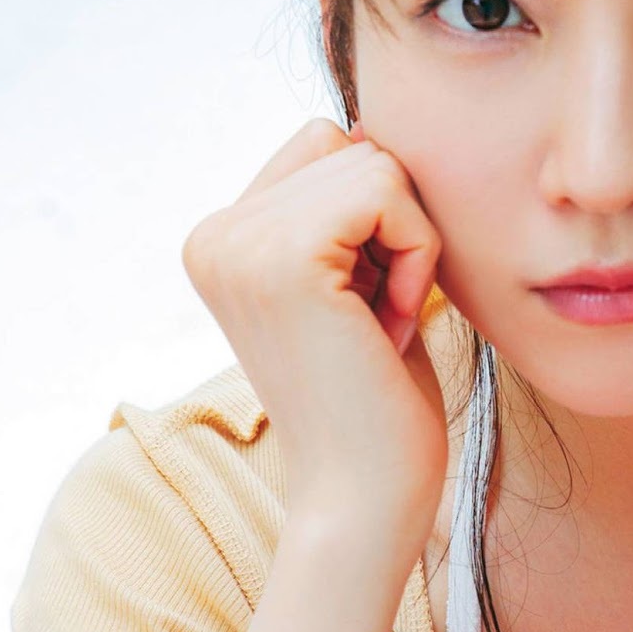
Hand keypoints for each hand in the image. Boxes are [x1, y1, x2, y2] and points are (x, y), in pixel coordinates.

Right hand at [181, 118, 447, 557]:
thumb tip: (374, 130)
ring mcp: (239, 242)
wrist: (365, 501)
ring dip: (410, 247)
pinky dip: (418, 257)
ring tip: (384, 327)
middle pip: (350, 145)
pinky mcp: (284, 256)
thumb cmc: (379, 410)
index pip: (325, 149)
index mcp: (222, 240)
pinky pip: (390, 192)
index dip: (378, 222)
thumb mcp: (357, 289)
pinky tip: (394, 328)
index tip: (371, 310)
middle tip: (381, 322)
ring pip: (375, 163)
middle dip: (394, 230)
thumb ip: (348, 217)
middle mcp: (214, 234)